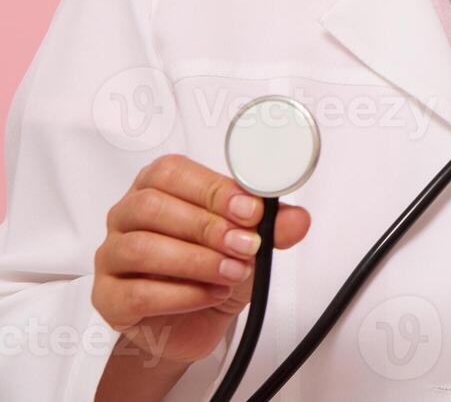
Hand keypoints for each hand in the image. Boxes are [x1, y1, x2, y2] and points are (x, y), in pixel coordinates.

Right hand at [92, 154, 310, 365]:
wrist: (194, 322)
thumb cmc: (214, 268)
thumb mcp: (250, 243)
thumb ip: (273, 228)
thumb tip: (297, 219)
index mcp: (157, 187)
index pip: (172, 172)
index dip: (213, 189)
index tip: (251, 210)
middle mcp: (127, 215)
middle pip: (152, 206)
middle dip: (207, 226)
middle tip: (246, 245)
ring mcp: (111, 256)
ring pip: (141, 248)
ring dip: (196, 260)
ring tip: (234, 272)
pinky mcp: (108, 298)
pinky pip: (136, 293)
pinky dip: (181, 294)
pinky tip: (211, 294)